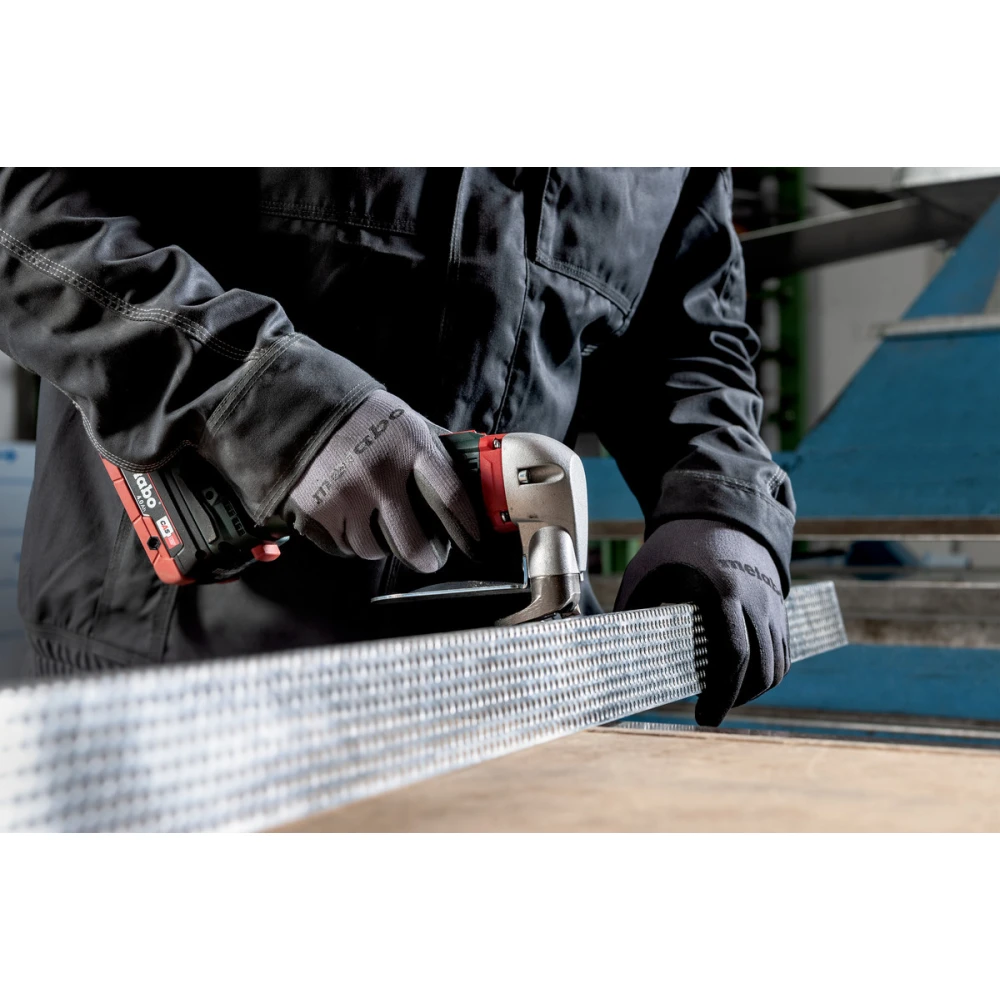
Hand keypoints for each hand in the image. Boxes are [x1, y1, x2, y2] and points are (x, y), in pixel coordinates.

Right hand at [283, 390, 479, 573]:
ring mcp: (346, 495)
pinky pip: (343, 546)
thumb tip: (472, 472)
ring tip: (380, 529)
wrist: (301, 407)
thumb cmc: (364, 418)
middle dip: (427, 559)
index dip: (467, 526)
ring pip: (375, 550)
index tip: (473, 542)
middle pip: (413, 543)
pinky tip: (352, 521)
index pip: (451, 496)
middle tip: (430, 560)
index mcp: (409, 446)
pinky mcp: (317, 510)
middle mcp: (379, 474)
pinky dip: (350, 541)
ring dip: (382, 547)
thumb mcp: (406, 421)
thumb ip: (434, 450)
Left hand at [615, 519, 788, 725]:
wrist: (717, 514)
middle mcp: (756, 601)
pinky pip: (783, 653)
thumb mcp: (645, 575)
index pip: (733, 654)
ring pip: (777, 666)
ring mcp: (773, 605)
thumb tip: (605, 654)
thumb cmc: (674, 547)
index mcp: (722, 592)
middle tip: (707, 715)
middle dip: (735, 699)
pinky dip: (767, 674)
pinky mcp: (779, 608)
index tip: (702, 717)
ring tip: (720, 698)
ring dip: (752, 690)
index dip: (721, 693)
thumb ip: (631, 614)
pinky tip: (740, 682)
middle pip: (760, 668)